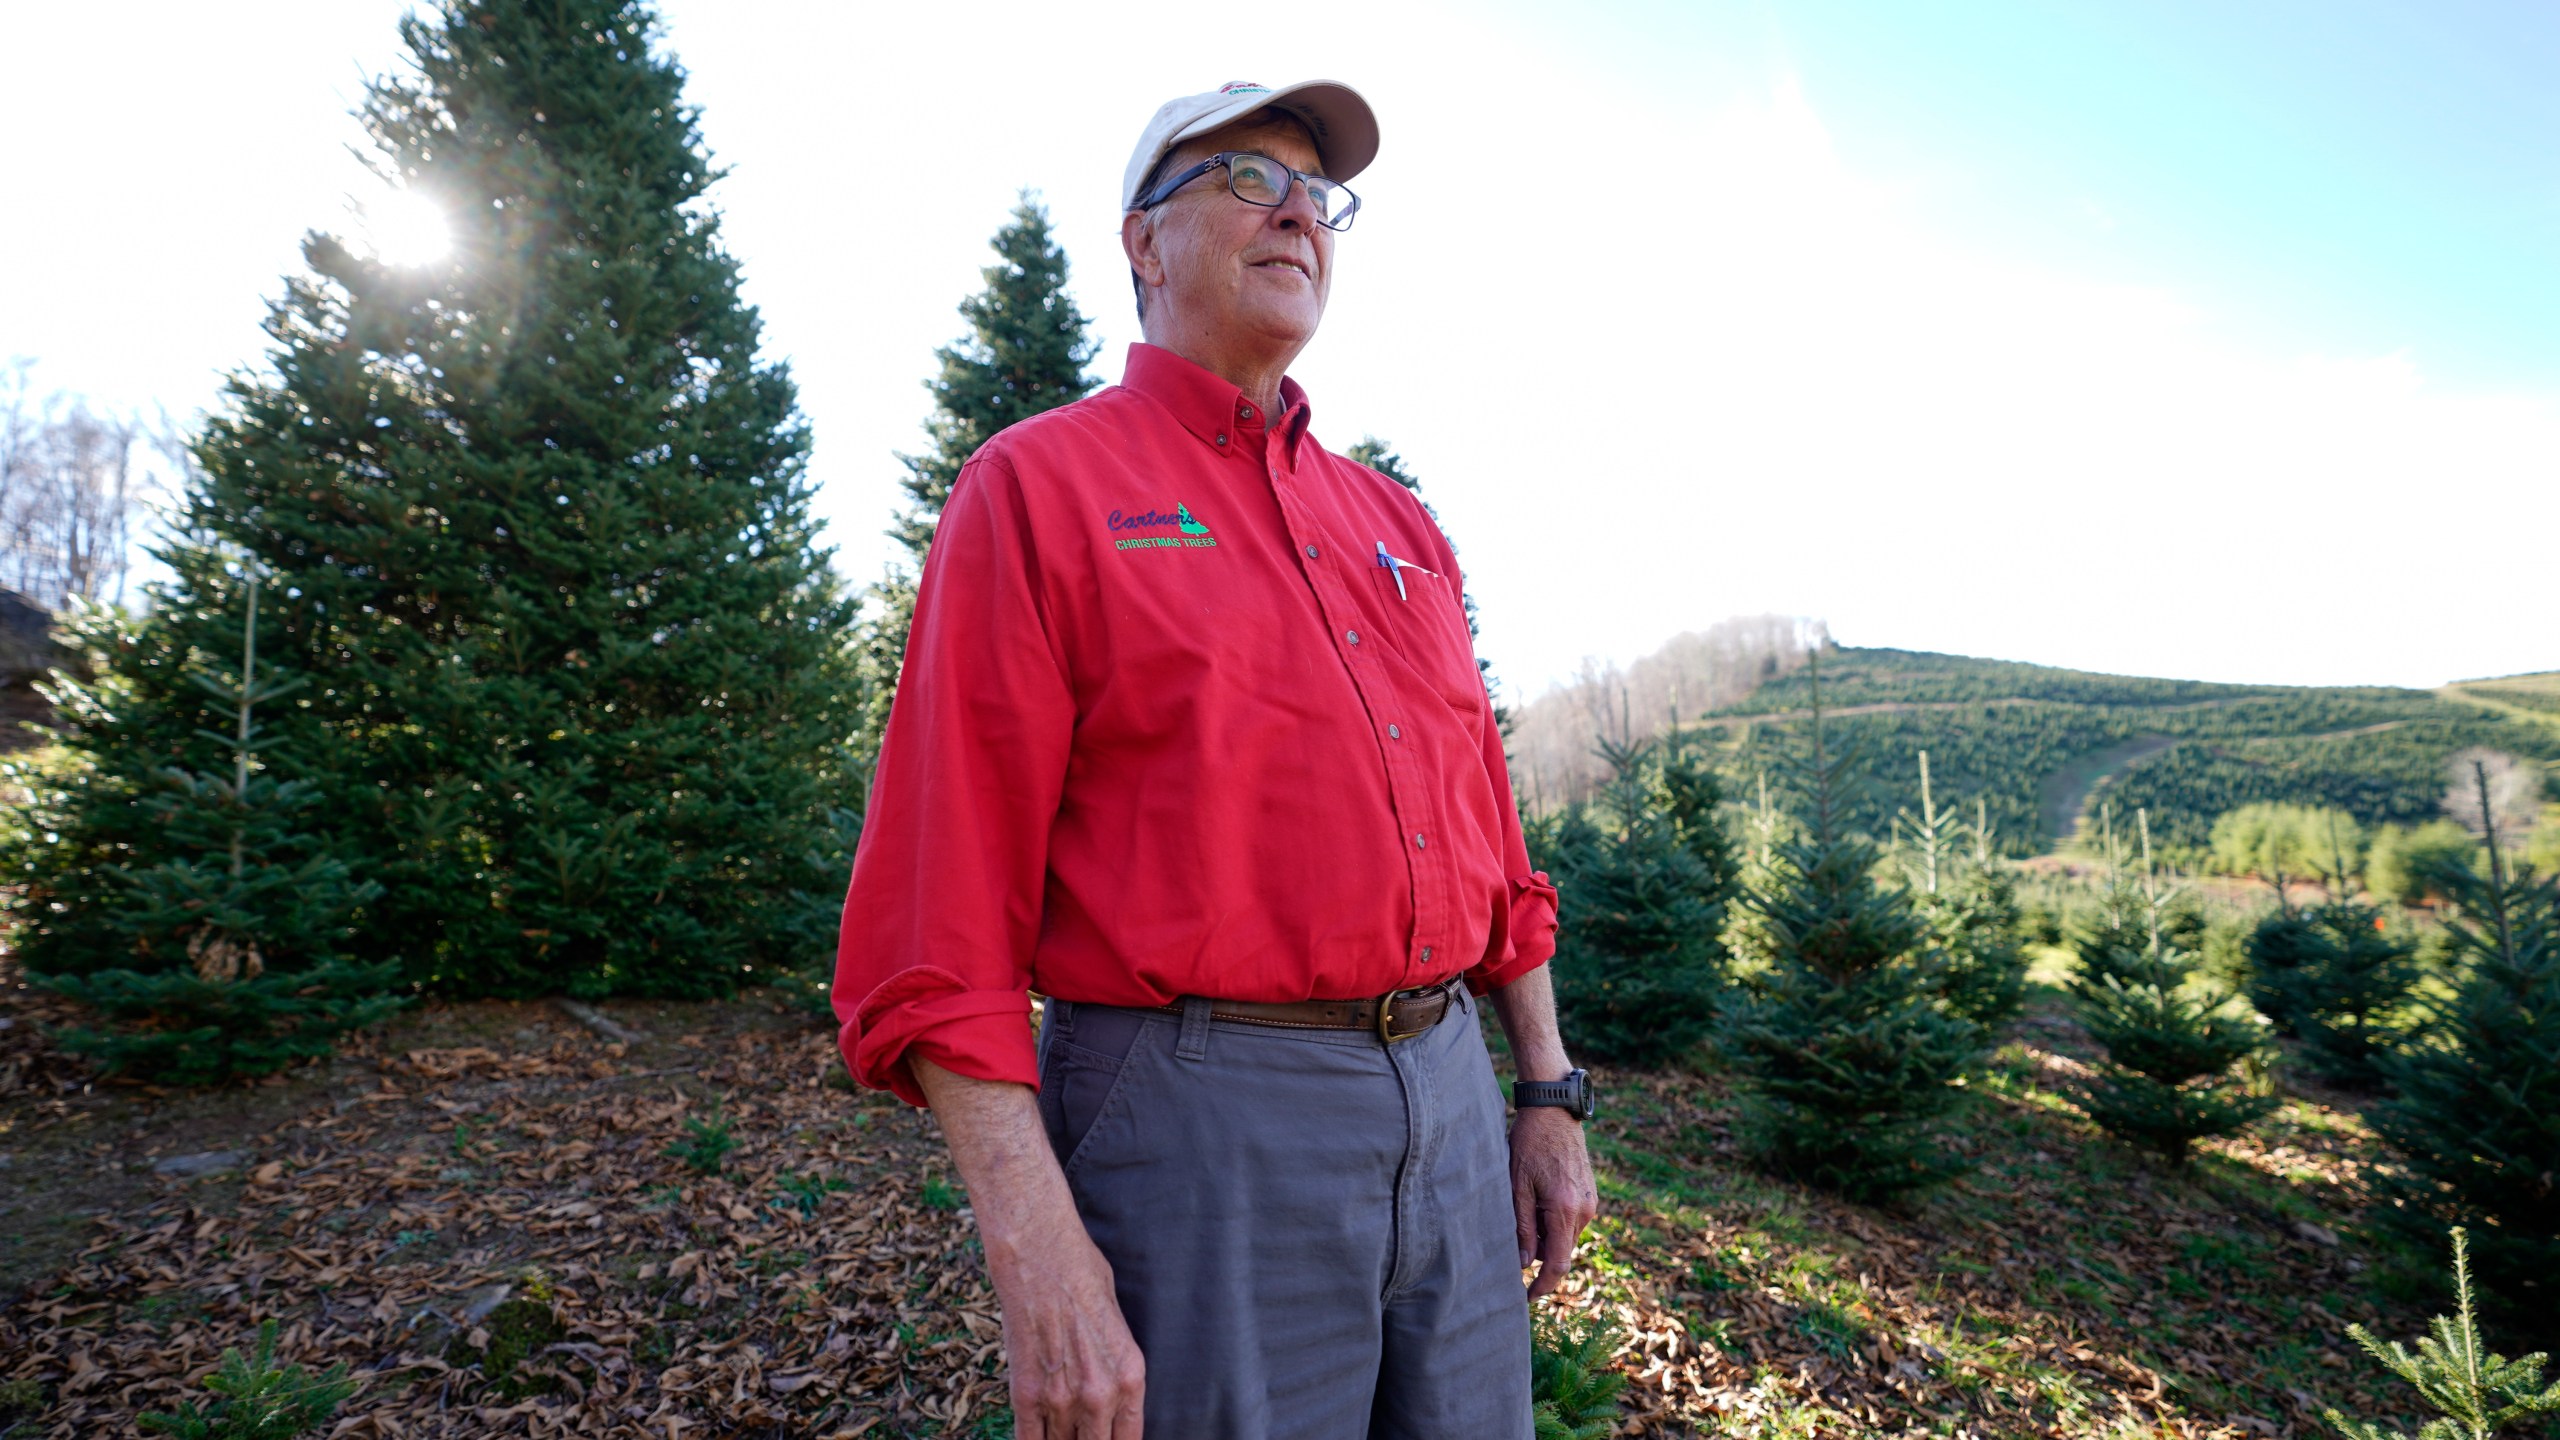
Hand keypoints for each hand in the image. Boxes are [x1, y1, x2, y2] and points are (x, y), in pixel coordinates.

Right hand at [911, 1060, 1145, 1437]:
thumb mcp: (1118, 1323)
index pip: (1130, 1439)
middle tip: (1081, 1435)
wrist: (1040, 1253)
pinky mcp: (1026, 1393)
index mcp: (1131, 1376)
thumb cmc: (1082, 1276)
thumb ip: (1116, 1367)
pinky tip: (1037, 1437)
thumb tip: (1110, 1396)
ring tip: (1062, 1434)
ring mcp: (1061, 1397)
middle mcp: (1100, 1394)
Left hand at [1509, 1104, 1598, 1299]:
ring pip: (1565, 1237)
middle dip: (1538, 1255)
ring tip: (1523, 1207)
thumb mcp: (1516, 1185)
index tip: (1526, 1298)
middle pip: (1561, 1251)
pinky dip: (1553, 1222)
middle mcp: (1584, 1211)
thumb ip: (1522, 1226)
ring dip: (1545, 1236)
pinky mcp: (1590, 1195)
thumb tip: (1524, 1262)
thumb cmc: (1529, 1144)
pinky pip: (1571, 1221)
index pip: (1557, 1263)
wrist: (1554, 1112)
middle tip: (1513, 1237)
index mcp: (1565, 1210)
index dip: (1542, 1286)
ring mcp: (1591, 1203)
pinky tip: (1536, 1200)